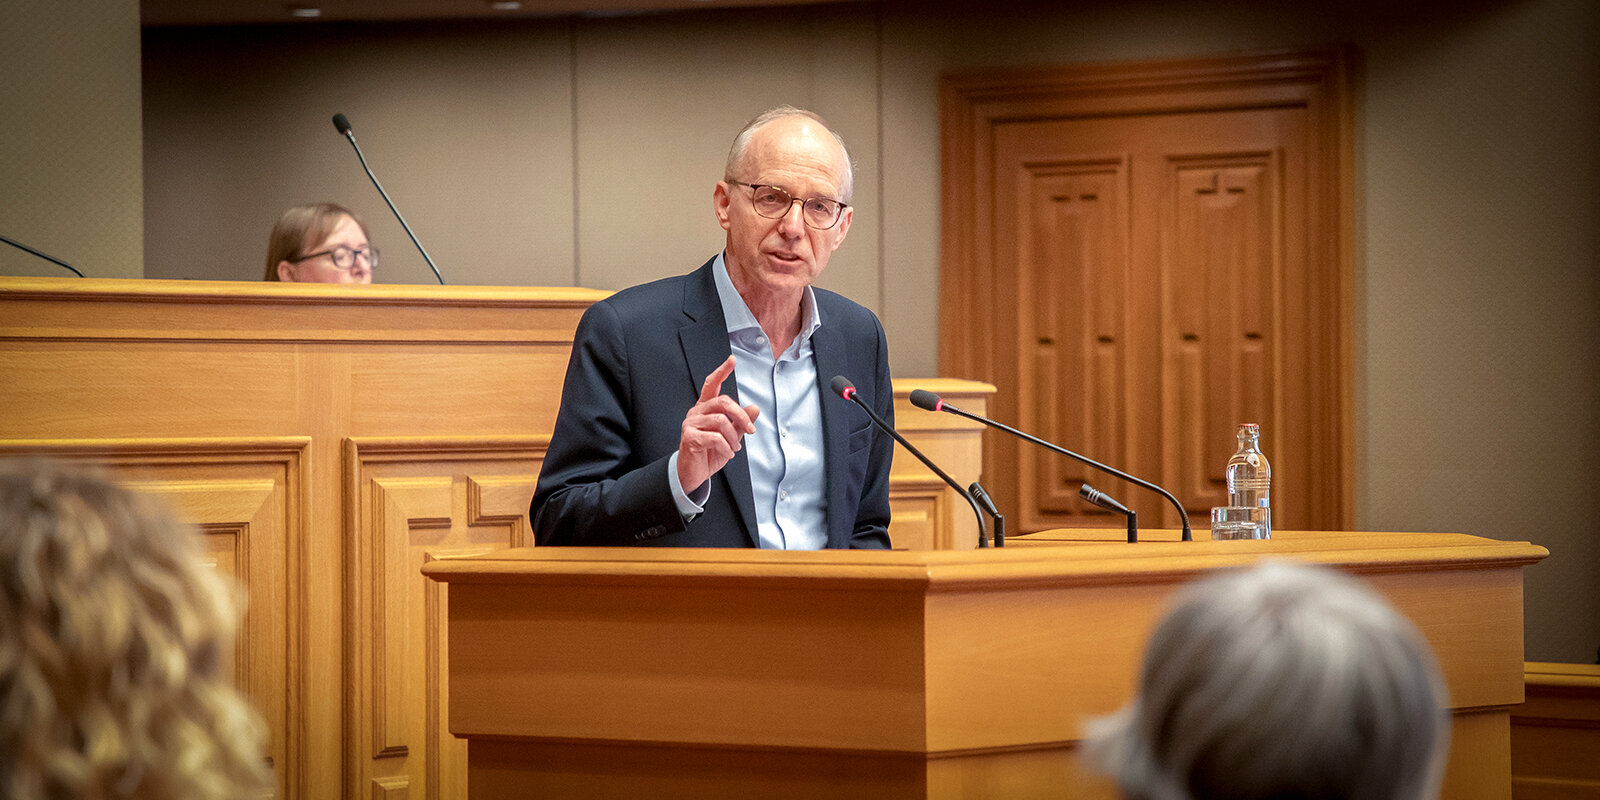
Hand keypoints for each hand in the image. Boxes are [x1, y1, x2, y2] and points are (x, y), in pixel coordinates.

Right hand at [677, 355, 759, 492]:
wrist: (694, 473)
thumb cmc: (710, 452)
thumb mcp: (731, 436)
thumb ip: (741, 422)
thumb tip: (755, 408)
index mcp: (705, 408)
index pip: (711, 384)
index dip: (722, 371)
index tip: (732, 359)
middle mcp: (697, 411)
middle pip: (723, 402)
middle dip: (741, 416)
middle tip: (751, 431)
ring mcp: (691, 423)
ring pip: (721, 421)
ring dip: (734, 437)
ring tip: (735, 447)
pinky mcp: (689, 437)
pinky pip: (715, 437)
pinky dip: (727, 447)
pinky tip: (728, 454)